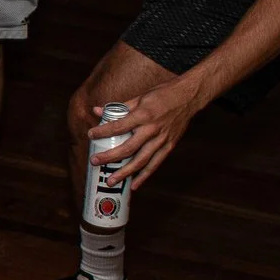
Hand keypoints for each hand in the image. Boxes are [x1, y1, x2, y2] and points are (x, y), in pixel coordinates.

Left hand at [86, 79, 204, 190]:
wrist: (188, 97)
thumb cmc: (162, 95)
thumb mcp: (139, 97)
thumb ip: (118, 107)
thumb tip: (97, 110)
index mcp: (143, 115)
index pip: (118, 126)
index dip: (103, 131)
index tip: (91, 135)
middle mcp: (152, 129)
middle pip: (128, 148)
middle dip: (110, 157)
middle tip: (95, 162)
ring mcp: (162, 140)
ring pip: (141, 161)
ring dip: (125, 172)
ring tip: (111, 180)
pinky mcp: (169, 146)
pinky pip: (155, 164)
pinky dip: (144, 176)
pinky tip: (134, 185)